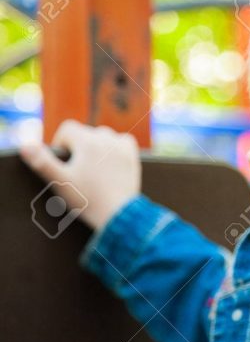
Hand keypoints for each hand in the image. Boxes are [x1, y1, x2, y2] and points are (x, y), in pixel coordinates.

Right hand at [19, 120, 141, 230]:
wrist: (118, 213)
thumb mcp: (60, 181)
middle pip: (85, 133)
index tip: (64, 162)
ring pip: (103, 137)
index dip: (61, 143)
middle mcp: (106, 138)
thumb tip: (26, 146)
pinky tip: (111, 162)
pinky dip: (115, 148)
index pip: (67, 128)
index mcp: (86, 140)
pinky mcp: (132, 155)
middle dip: (79, 147)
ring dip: (97, 147)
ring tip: (94, 169)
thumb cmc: (87, 198)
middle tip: (78, 170)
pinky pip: (122, 141)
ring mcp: (121, 145)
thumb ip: (42, 162)